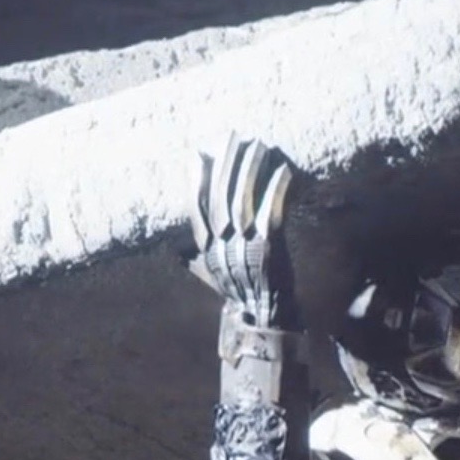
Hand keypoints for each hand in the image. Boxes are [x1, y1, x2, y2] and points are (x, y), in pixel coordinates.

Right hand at [188, 134, 294, 325]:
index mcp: (206, 250)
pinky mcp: (269, 250)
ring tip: (258, 144)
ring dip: (250, 169)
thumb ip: (198, 259)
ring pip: (243, 199)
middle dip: (226, 163)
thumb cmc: (242, 299)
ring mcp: (244, 248)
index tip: (198, 154)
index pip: (196, 209)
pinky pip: (271, 213)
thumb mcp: (213, 278)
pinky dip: (276, 190)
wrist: (264, 322)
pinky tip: (283, 170)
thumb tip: (176, 251)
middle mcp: (221, 247)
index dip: (196, 180)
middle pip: (220, 196)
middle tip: (232, 137)